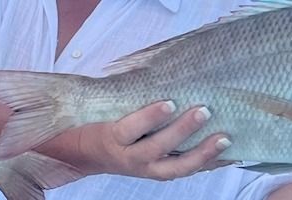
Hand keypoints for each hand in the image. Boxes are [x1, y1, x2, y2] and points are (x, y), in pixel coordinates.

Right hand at [33, 101, 232, 179]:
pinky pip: (184, 170)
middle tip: (202, 110)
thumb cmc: (84, 123)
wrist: (82, 154)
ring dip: (201, 153)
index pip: (130, 130)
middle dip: (181, 132)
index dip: (149, 118)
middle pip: (157, 150)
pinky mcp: (158, 171)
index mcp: (109, 140)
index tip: (168, 102)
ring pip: (175, 166)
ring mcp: (145, 169)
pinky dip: (207, 163)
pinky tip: (228, 153)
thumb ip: (82, 94)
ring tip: (223, 136)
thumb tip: (62, 75)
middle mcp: (128, 159)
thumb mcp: (76, 107)